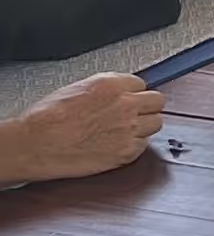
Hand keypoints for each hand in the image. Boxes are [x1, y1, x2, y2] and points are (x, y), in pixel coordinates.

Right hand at [0, 73, 163, 186]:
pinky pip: (143, 145)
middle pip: (157, 101)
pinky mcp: (127, 151)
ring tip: (123, 132)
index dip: (134, 94)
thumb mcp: (77, 88)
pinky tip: (115, 145)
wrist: (35, 144)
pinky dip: (133, 146)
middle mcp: (125, 104)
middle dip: (146, 108)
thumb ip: (105, 89)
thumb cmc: (46, 118)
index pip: (141, 84)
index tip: (129, 100)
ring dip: (144, 126)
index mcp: (111, 84)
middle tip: (133, 115)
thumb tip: (119, 92)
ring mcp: (129, 128)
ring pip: (156, 123)